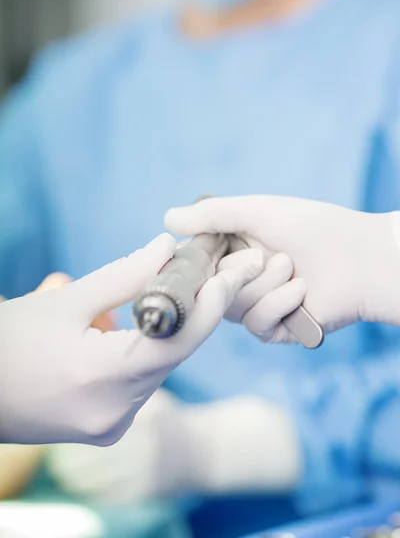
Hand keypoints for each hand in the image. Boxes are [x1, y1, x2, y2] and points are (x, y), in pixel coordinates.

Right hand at [0, 234, 262, 444]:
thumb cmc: (11, 342)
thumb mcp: (68, 300)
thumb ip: (126, 275)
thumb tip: (168, 248)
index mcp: (102, 377)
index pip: (180, 338)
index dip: (212, 302)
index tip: (234, 272)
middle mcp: (115, 412)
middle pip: (172, 351)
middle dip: (185, 311)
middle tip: (194, 273)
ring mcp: (112, 427)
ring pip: (159, 367)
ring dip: (159, 333)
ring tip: (128, 308)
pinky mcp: (108, 430)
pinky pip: (141, 384)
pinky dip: (140, 355)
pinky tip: (117, 335)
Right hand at [165, 196, 399, 340]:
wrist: (359, 257)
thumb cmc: (312, 227)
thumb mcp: (256, 211)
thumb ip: (211, 215)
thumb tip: (167, 217)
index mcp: (233, 250)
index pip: (195, 262)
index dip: (194, 261)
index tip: (199, 255)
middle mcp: (240, 278)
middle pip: (208, 287)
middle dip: (239, 270)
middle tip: (268, 255)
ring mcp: (256, 304)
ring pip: (231, 306)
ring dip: (265, 283)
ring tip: (292, 267)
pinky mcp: (274, 328)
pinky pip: (256, 323)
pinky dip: (280, 302)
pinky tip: (302, 290)